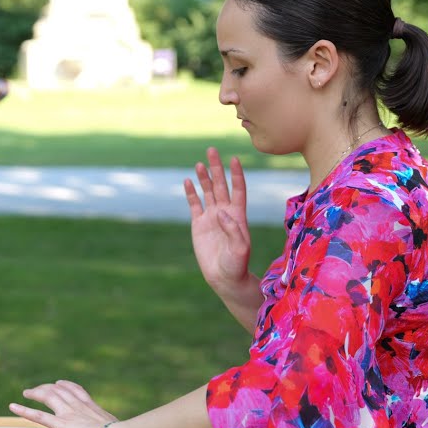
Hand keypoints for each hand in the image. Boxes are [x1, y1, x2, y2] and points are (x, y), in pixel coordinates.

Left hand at [8, 380, 117, 427]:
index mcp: (91, 407)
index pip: (76, 391)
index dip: (66, 385)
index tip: (60, 383)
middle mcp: (78, 406)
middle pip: (59, 390)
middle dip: (47, 388)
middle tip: (38, 389)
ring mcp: (68, 414)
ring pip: (48, 397)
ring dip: (35, 393)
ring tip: (26, 393)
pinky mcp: (60, 424)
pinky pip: (38, 415)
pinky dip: (24, 410)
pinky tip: (13, 407)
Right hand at [183, 147, 250, 290]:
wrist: (224, 277)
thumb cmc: (237, 264)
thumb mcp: (240, 248)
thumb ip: (233, 229)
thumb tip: (222, 211)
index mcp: (238, 215)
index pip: (238, 189)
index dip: (236, 174)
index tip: (234, 159)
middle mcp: (225, 212)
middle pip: (221, 185)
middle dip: (217, 168)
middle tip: (212, 151)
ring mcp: (211, 217)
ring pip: (207, 192)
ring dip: (204, 177)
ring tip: (199, 164)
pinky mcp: (199, 224)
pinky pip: (194, 204)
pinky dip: (191, 193)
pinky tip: (187, 181)